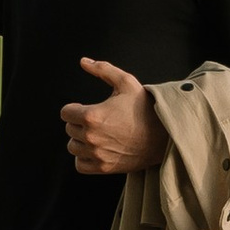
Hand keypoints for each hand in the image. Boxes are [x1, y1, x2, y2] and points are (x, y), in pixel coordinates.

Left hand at [62, 59, 165, 176]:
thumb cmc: (145, 108)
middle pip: (69, 129)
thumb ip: (103, 69)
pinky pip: (79, 165)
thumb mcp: (127, 82)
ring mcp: (97, 154)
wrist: (164, 135)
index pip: (65, 113)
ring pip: (72, 147)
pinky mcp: (104, 168)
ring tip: (97, 134)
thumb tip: (83, 61)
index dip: (75, 108)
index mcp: (92, 116)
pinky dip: (84, 157)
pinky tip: (96, 149)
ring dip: (80, 140)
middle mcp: (91, 137)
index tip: (86, 109)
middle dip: (80, 122)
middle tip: (98, 120)